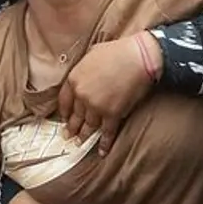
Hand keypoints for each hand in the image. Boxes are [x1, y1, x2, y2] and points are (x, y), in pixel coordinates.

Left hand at [59, 34, 157, 156]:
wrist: (138, 58)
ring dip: (84, 137)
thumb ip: (83, 68)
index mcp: (74, 79)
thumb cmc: (117, 52)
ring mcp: (96, 106)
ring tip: (80, 144)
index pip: (64, 101)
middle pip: (75, 116)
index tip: (65, 118)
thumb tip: (84, 75)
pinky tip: (102, 152)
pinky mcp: (112, 114)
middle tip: (68, 136)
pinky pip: (107, 132)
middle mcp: (81, 95)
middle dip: (71, 128)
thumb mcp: (92, 54)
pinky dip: (105, 144)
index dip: (64, 112)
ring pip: (88, 126)